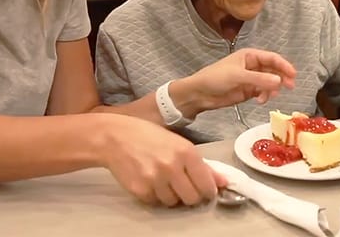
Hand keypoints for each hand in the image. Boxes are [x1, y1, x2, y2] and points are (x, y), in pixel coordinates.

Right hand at [100, 114, 226, 206]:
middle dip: (191, 195)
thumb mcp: (179, 143)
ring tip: (164, 179)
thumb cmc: (149, 137)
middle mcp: (172, 166)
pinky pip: (156, 202)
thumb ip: (202, 165)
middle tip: (184, 186)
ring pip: (174, 203)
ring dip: (172, 195)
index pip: (207, 185)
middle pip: (192, 198)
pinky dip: (156, 196)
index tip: (206, 190)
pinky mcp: (141, 190)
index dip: (208, 191)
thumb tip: (223, 182)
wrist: (115, 137)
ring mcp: (155, 180)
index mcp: (186, 152)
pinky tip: (151, 180)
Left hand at [172, 48, 296, 116]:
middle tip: (290, 87)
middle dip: (282, 78)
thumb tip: (279, 82)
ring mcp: (251, 79)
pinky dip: (265, 96)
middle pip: (274, 70)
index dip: (284, 65)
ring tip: (270, 96)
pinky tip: (260, 100)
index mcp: (249, 56)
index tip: (293, 75)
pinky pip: (263, 92)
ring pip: (270, 82)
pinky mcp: (248, 91)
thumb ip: (259, 79)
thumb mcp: (238, 76)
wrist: (200, 94)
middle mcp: (252, 66)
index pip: (272, 58)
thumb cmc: (215, 78)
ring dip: (273, 89)